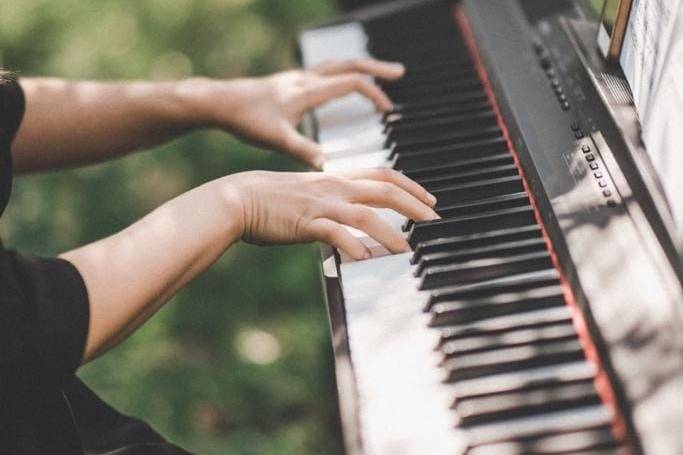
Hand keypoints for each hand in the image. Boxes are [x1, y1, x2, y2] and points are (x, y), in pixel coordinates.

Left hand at [193, 59, 404, 168]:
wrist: (220, 102)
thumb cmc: (246, 120)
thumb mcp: (276, 139)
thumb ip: (303, 151)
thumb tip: (328, 167)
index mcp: (308, 91)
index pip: (351, 82)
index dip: (374, 93)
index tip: (388, 110)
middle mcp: (306, 79)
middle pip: (349, 65)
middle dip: (376, 69)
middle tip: (400, 73)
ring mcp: (298, 78)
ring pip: (337, 65)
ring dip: (360, 69)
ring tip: (378, 76)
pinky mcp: (290, 82)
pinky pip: (324, 72)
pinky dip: (341, 75)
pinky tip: (340, 87)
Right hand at [220, 168, 438, 259]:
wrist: (239, 198)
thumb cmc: (272, 198)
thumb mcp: (309, 193)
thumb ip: (333, 202)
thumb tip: (352, 218)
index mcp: (336, 178)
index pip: (382, 174)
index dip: (410, 185)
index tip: (429, 198)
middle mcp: (333, 188)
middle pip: (383, 190)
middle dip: (413, 206)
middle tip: (433, 221)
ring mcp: (320, 204)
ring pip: (364, 215)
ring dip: (389, 233)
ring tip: (406, 250)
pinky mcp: (305, 223)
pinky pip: (333, 233)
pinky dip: (351, 245)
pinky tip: (365, 258)